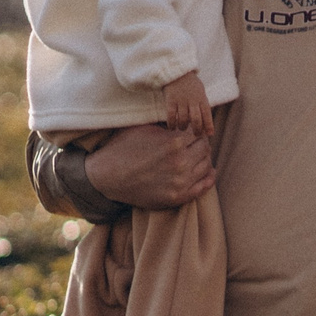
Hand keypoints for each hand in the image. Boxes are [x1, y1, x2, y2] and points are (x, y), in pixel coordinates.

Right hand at [86, 120, 215, 209]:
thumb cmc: (123, 148)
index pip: (199, 134)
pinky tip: (207, 172)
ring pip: (206, 167)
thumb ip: (167, 124)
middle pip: (205, 150)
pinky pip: (203, 188)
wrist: (107, 176)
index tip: (191, 134)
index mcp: (174, 142)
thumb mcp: (144, 128)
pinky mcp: (177, 198)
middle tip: (194, 146)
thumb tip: (182, 118)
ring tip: (197, 158)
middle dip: (201, 146)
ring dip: (203, 161)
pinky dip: (208, 178)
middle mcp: (180, 163)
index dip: (195, 133)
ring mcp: (180, 182)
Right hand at [162, 71, 214, 139]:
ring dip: (183, 127)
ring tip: (182, 128)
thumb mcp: (200, 92)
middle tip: (196, 134)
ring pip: (183, 119)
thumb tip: (206, 122)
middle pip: (196, 119)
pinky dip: (171, 124)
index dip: (209, 125)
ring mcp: (181, 100)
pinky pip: (171, 116)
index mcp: (201, 98)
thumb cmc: (190, 84)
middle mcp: (192, 100)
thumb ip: (203, 105)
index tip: (210, 134)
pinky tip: (172, 127)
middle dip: (197, 130)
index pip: (207, 114)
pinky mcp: (170, 100)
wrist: (177, 71)